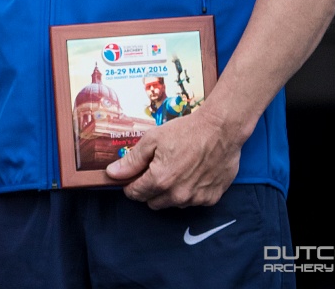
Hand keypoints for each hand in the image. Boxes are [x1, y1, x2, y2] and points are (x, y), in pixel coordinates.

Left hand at [104, 108, 240, 208]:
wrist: (221, 130)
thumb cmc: (186, 132)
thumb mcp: (153, 140)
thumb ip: (132, 160)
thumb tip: (112, 174)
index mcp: (160, 181)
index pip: (136, 194)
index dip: (130, 185)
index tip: (133, 177)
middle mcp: (177, 196)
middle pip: (152, 202)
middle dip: (149, 189)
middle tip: (156, 170)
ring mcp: (196, 199)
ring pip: (172, 204)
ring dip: (169, 192)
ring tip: (177, 169)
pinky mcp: (211, 199)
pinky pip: (192, 202)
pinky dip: (189, 192)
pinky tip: (193, 174)